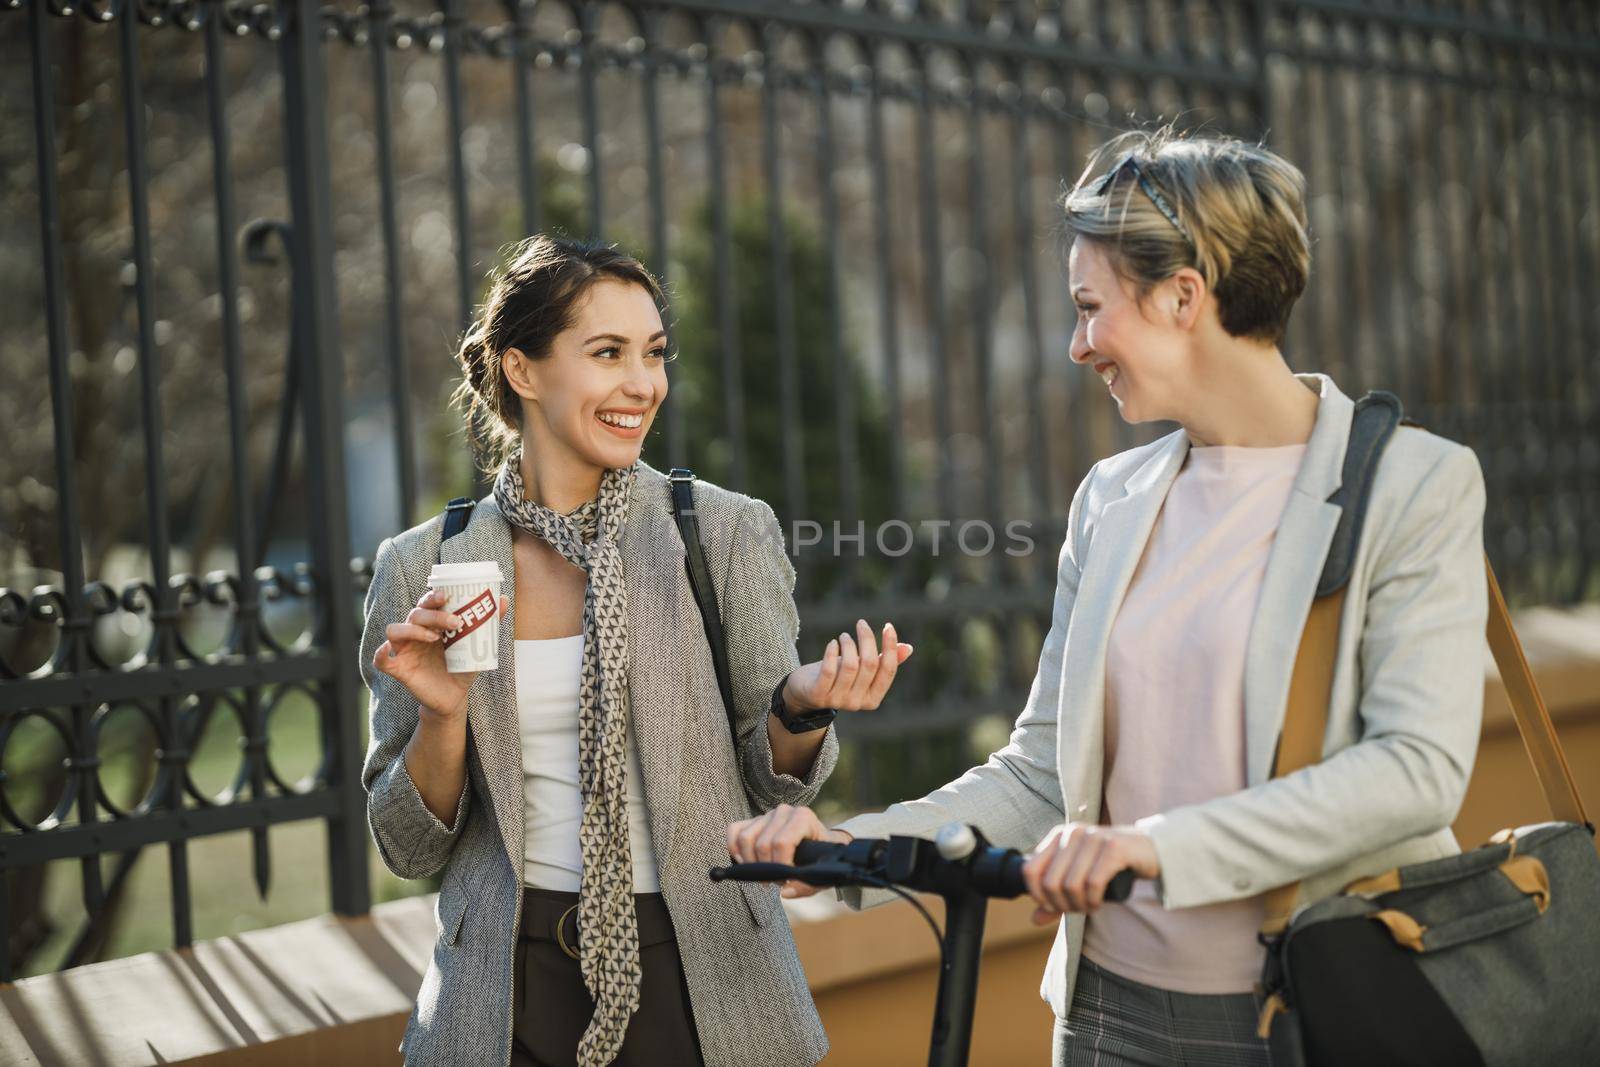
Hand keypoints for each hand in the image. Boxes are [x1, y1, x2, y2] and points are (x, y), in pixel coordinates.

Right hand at [371, 588, 505, 721]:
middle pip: (415, 614)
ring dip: (412, 630)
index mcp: (432, 624)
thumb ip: (489, 623)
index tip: (447, 596)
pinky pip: (380, 659)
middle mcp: (415, 633)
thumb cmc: (463, 667)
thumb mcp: (477, 646)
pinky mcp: (398, 668)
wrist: (454, 698)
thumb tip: (505, 599)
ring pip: (395, 630)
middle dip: (434, 615)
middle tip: (455, 622)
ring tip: (435, 639)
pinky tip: (388, 651)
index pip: (427, 603)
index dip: (433, 596)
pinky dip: (380, 653)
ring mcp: (404, 650)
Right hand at [727, 804, 851, 899]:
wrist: (821, 844)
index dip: (780, 866)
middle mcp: (783, 811)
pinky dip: (734, 849)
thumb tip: (784, 892)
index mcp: (803, 817)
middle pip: (762, 844)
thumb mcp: (822, 873)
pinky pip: (734, 830)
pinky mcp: (753, 820)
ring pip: (745, 838)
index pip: (781, 842)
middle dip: (766, 869)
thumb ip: (807, 885)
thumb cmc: (821, 858)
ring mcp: (766, 814)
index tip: (787, 880)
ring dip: (750, 863)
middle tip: (776, 881)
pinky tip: (746, 863)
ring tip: (764, 874)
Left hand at [783, 619, 912, 712]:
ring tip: (844, 636)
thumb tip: (908, 648)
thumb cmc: (838, 677)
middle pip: (870, 664)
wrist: (805, 693)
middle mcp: (857, 703)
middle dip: (867, 639)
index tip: (888, 626)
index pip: (888, 670)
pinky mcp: (818, 694)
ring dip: (848, 644)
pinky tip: (833, 643)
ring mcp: (837, 701)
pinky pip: (828, 670)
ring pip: (850, 665)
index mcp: (873, 699)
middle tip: (861, 624)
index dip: (890, 646)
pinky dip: (831, 652)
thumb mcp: (862, 670)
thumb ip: (883, 662)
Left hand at [1022, 823, 1160, 923]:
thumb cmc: (1111, 865)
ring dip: (1079, 906)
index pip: (1030, 870)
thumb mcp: (1080, 877)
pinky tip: (1098, 903)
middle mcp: (1073, 833)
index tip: (1054, 907)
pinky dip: (1093, 901)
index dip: (1038, 896)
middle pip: (1050, 882)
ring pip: (1071, 885)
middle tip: (1078, 909)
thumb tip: (1034, 920)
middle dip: (1062, 905)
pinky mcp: (1114, 847)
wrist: (1151, 850)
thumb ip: (1057, 897)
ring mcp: (1093, 837)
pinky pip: (1093, 883)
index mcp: (1058, 835)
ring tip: (1090, 907)